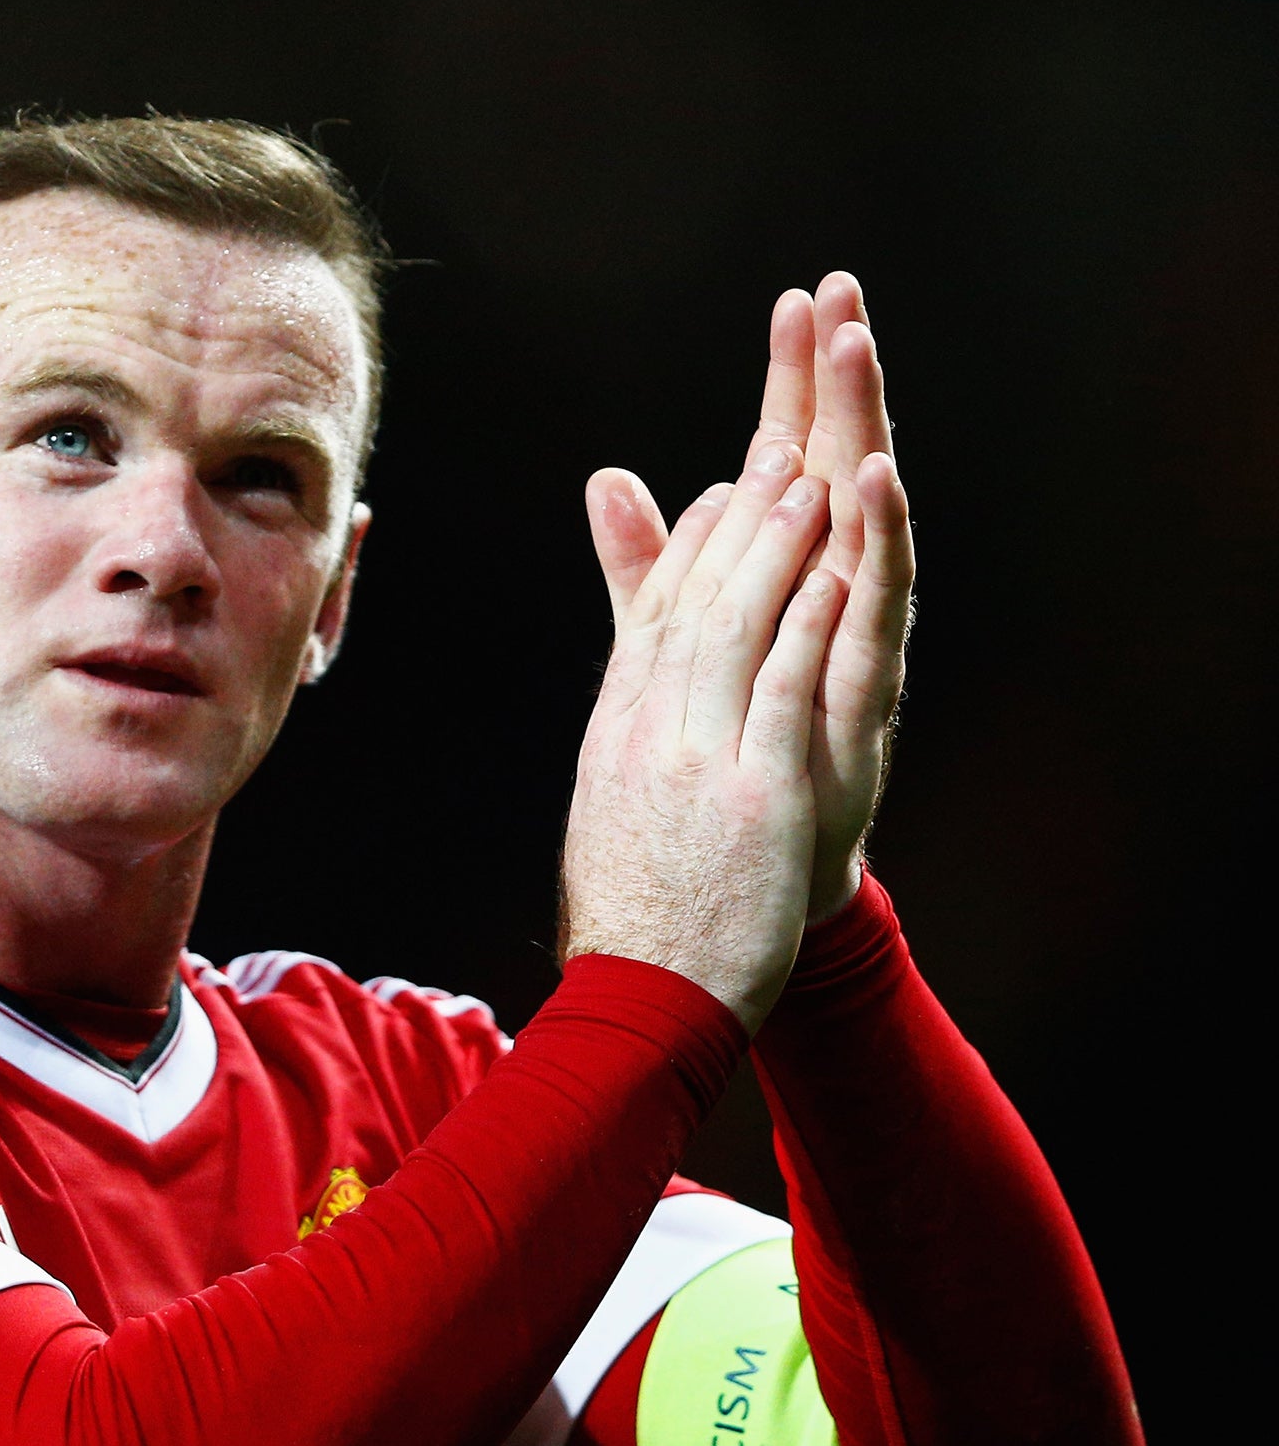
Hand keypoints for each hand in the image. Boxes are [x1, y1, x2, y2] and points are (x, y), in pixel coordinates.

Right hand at [561, 448, 844, 1033]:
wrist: (640, 997)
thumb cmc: (634, 916)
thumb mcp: (612, 809)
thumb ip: (629, 735)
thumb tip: (623, 701)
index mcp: (617, 734)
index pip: (651, 620)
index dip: (689, 549)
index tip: (722, 495)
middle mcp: (649, 732)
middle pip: (692, 604)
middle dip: (736, 521)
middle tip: (772, 448)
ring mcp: (700, 758)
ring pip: (735, 628)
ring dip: (774, 547)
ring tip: (808, 479)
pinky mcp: (755, 792)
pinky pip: (780, 687)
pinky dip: (804, 620)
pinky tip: (833, 569)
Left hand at [594, 275, 916, 921]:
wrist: (748, 868)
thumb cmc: (730, 747)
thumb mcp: (672, 639)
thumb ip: (646, 562)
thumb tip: (607, 477)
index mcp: (787, 575)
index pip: (791, 458)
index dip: (793, 382)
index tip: (797, 298)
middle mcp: (832, 594)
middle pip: (838, 466)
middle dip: (840, 382)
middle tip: (842, 296)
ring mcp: (854, 639)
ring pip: (867, 519)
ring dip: (864, 433)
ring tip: (859, 354)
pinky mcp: (866, 691)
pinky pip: (877, 606)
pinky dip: (878, 542)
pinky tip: (874, 480)